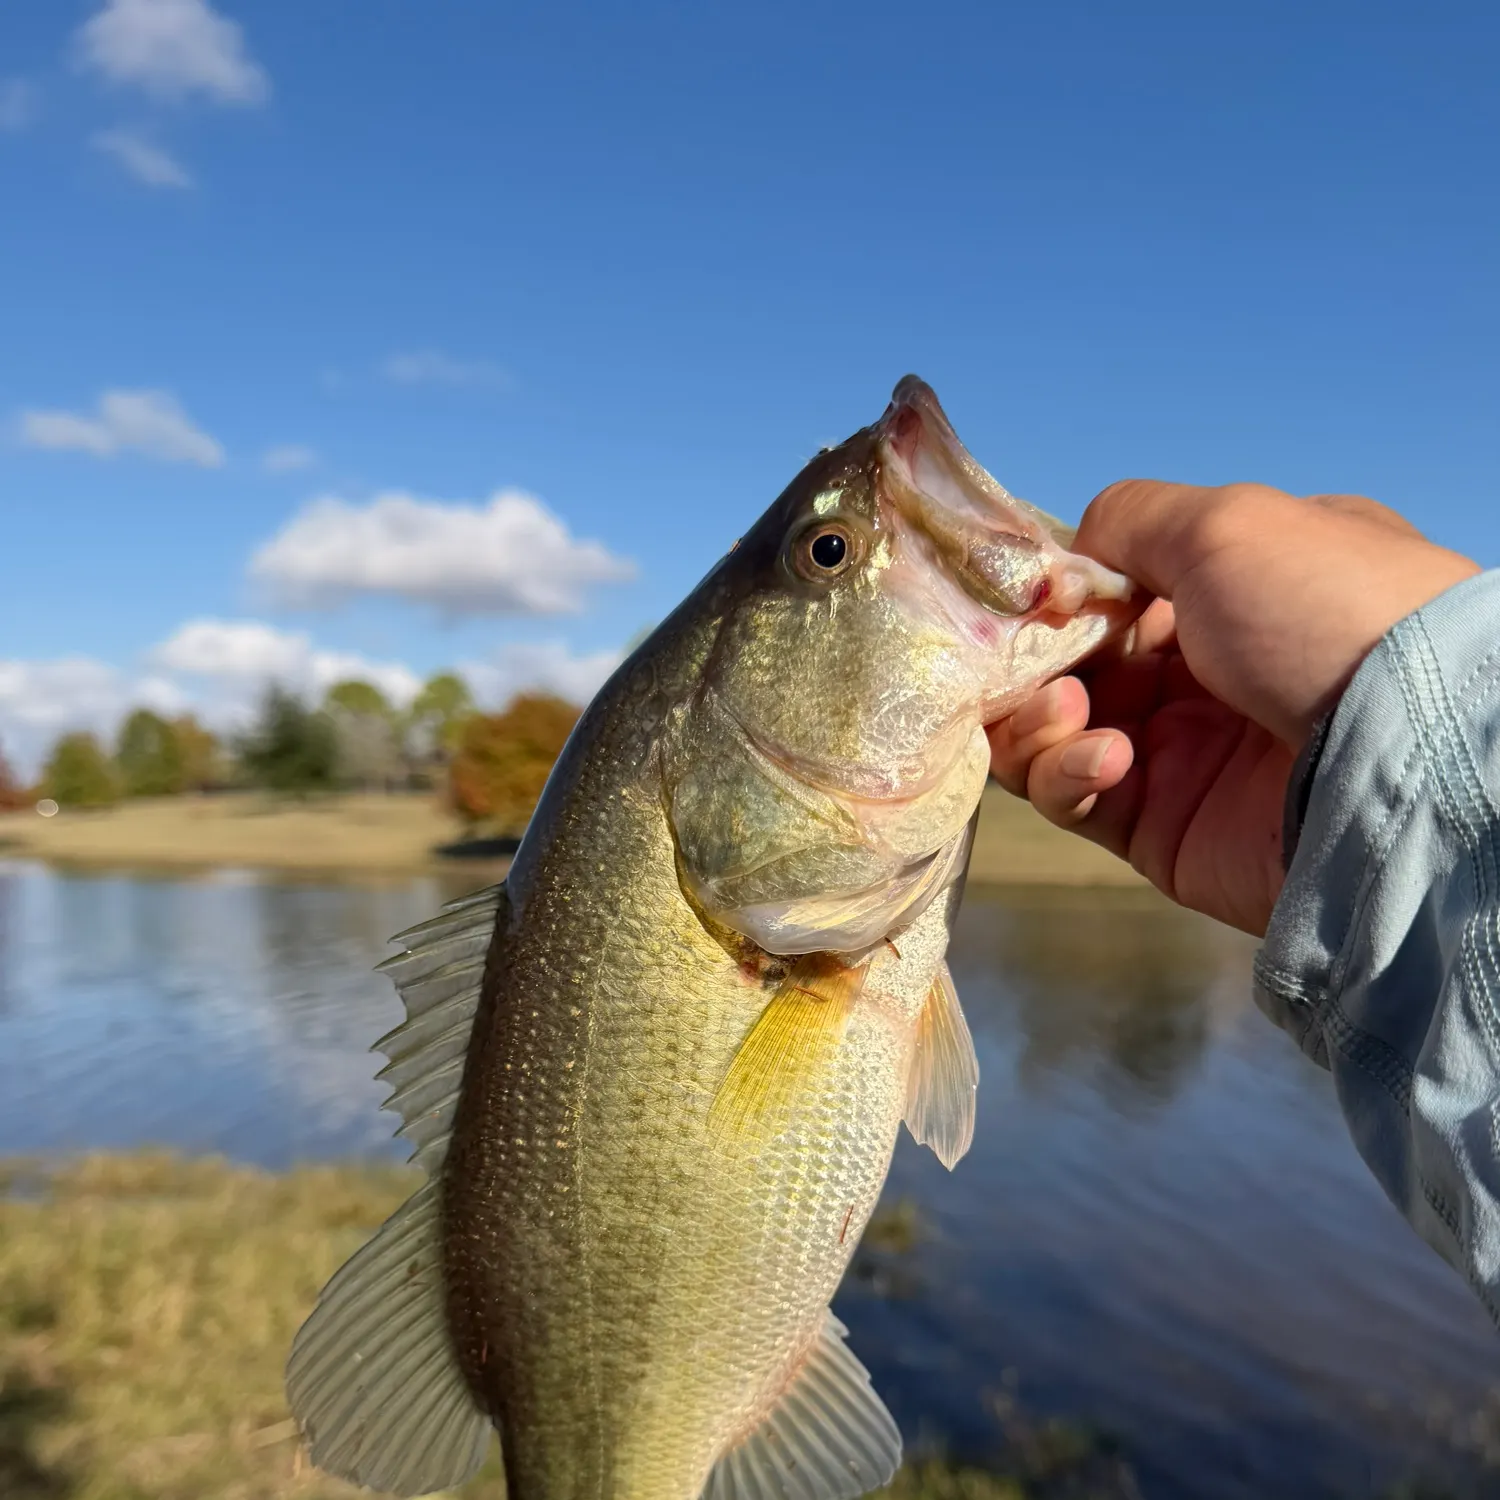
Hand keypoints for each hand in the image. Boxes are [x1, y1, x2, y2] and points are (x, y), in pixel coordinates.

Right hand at [988, 482, 1479, 935]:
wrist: (1402, 754)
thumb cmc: (1321, 612)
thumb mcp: (1225, 524)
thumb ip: (1128, 522)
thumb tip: (1065, 563)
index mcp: (1232, 593)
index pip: (1112, 591)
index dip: (1057, 594)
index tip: (1025, 597)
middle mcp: (1203, 670)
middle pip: (1070, 663)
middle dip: (1032, 658)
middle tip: (1028, 662)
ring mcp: (1180, 752)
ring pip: (1054, 732)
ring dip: (1037, 716)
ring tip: (1066, 709)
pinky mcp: (1159, 828)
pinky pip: (1074, 797)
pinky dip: (1064, 772)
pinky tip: (1106, 757)